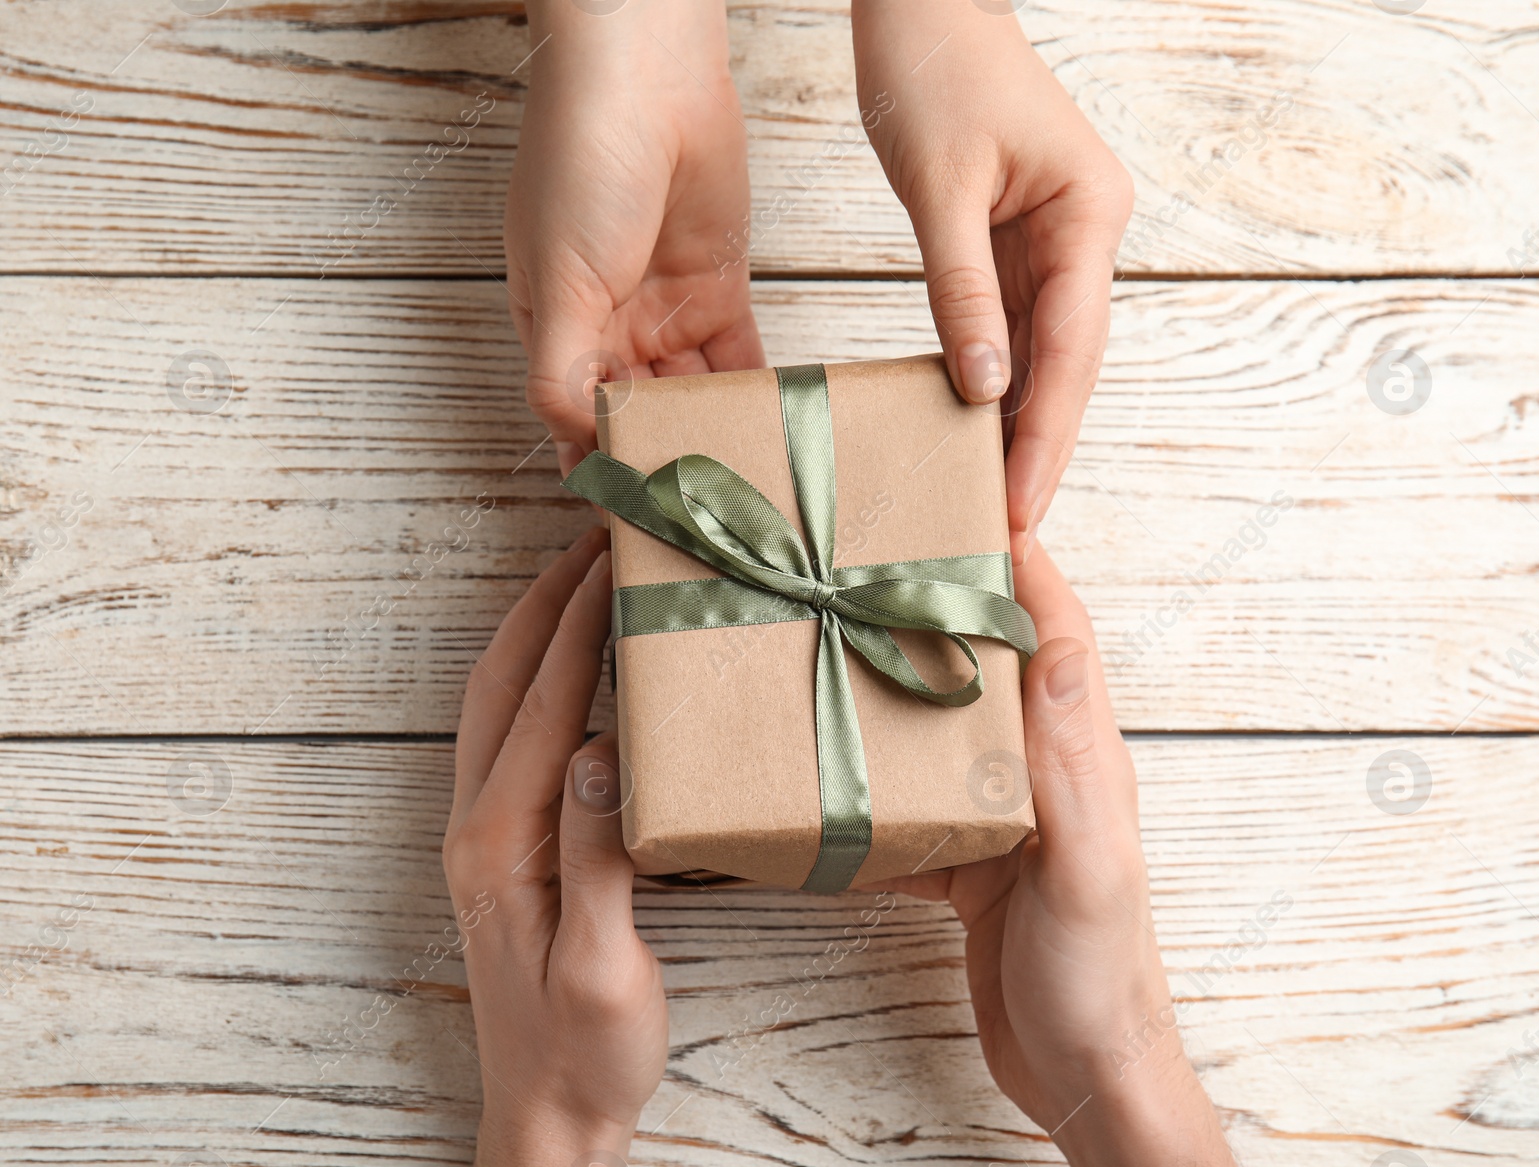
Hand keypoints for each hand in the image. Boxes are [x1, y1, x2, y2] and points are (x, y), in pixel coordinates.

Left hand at [443, 527, 666, 1164]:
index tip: (615, 557)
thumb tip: (599, 750)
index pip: (544, 708)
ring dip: (534, 630)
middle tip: (595, 534)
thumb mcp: (601, 966)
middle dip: (546, 601)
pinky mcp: (502, 849)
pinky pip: (507, 735)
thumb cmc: (584, 1051)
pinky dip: (535, 676)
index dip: (580, 627)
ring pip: (496, 703)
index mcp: (503, 844)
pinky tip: (571, 666)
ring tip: (581, 575)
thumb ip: (595, 857)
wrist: (546, 1114)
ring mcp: (483, 837)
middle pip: (503, 685)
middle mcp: (478, 827)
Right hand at [506, 0, 765, 476]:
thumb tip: (573, 443)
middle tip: (705, 518)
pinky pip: (737, 360)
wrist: (647, 78)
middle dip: (669, 459)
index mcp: (556, 332)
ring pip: (693, 395)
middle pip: (642, 415)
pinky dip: (752, 394)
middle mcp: (609, 330)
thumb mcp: (556, 280)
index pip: (577, 420)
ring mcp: (666, 311)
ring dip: (715, 434)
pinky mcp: (718, 290)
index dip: (604, 467)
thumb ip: (561, 369)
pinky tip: (771, 432)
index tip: (636, 521)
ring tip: (747, 486)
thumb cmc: (580, 164)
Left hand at [851, 0, 1133, 562]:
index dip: (1049, 432)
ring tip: (990, 498)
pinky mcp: (1016, 243)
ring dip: (1017, 421)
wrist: (922, 4)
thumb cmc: (933, 67)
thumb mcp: (940, 187)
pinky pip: (1010, 325)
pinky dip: (992, 377)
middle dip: (1039, 444)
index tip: (1023, 502)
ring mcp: (1054, 240)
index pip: (1073, 347)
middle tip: (1011, 526)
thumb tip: (984, 389)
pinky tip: (974, 429)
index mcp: (1088, 214)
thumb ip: (963, 290)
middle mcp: (1084, 233)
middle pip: (1067, 362)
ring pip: (1041, 352)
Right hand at [873, 548, 1233, 1165]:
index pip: (1054, 631)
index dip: (1018, 561)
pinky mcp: (972, 866)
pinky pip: (914, 805)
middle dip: (942, 606)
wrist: (1088, 1077)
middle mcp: (1045, 772)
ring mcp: (1007, 817)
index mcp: (1081, 755)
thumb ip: (1071, 761)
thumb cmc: (1099, 980)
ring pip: (946, 728)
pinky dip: (871, 787)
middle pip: (991, 664)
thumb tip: (1058, 642)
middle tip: (871, 563)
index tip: (962, 501)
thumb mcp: (1086, 868)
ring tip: (830, 649)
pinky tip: (819, 784)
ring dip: (898, 687)